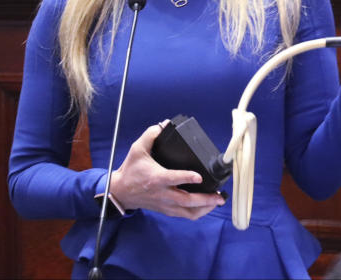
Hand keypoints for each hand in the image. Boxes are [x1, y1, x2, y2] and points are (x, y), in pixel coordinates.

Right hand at [107, 123, 224, 219]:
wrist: (121, 192)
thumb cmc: (131, 170)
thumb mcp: (137, 149)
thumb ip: (150, 135)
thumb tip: (164, 124)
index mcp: (156, 178)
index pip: (172, 179)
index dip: (186, 178)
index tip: (199, 177)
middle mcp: (162, 194)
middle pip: (185, 200)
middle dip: (205, 199)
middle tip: (220, 195)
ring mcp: (165, 204)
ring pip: (187, 212)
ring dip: (205, 208)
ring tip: (218, 200)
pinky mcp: (166, 210)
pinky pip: (185, 215)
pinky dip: (198, 212)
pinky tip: (208, 206)